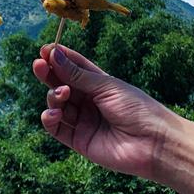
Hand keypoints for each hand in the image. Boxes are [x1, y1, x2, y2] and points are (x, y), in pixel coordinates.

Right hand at [33, 44, 177, 180]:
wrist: (155, 144)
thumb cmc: (138, 109)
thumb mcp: (106, 86)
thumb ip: (77, 74)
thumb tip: (53, 54)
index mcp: (98, 84)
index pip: (74, 67)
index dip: (58, 58)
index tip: (46, 49)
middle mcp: (88, 101)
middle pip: (61, 84)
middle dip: (49, 74)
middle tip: (39, 64)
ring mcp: (82, 121)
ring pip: (56, 104)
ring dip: (53, 96)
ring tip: (61, 93)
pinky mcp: (78, 140)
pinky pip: (55, 127)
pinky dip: (50, 118)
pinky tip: (55, 112)